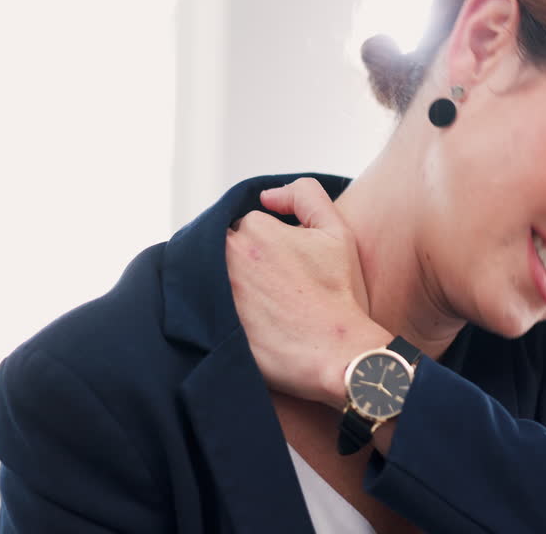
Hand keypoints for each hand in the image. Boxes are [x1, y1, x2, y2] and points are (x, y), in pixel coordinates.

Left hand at [225, 177, 389, 407]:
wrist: (336, 351)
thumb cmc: (339, 292)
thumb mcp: (336, 231)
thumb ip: (306, 195)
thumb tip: (267, 197)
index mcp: (254, 227)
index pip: (247, 228)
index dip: (269, 246)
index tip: (286, 267)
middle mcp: (227, 253)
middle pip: (227, 250)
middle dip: (246, 263)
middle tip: (274, 289)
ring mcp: (215, 289)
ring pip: (214, 277)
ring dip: (232, 286)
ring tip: (263, 307)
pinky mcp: (208, 324)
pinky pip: (205, 309)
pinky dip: (221, 311)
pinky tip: (251, 324)